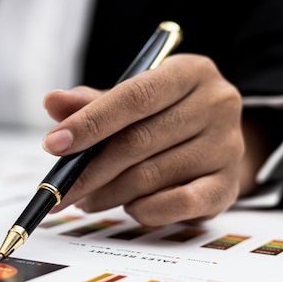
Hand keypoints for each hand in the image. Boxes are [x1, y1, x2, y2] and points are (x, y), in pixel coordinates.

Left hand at [41, 54, 247, 225]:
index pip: (135, 96)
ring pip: (151, 175)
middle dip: (89, 171)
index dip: (90, 122)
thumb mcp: (131, 101)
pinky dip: (145, 210)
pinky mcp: (230, 184)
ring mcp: (228, 145)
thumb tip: (53, 102)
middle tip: (60, 190)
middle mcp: (217, 103)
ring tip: (86, 200)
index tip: (54, 145)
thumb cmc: (163, 117)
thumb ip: (92, 103)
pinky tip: (129, 207)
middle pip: (138, 141)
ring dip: (109, 194)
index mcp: (190, 71)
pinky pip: (179, 204)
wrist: (214, 142)